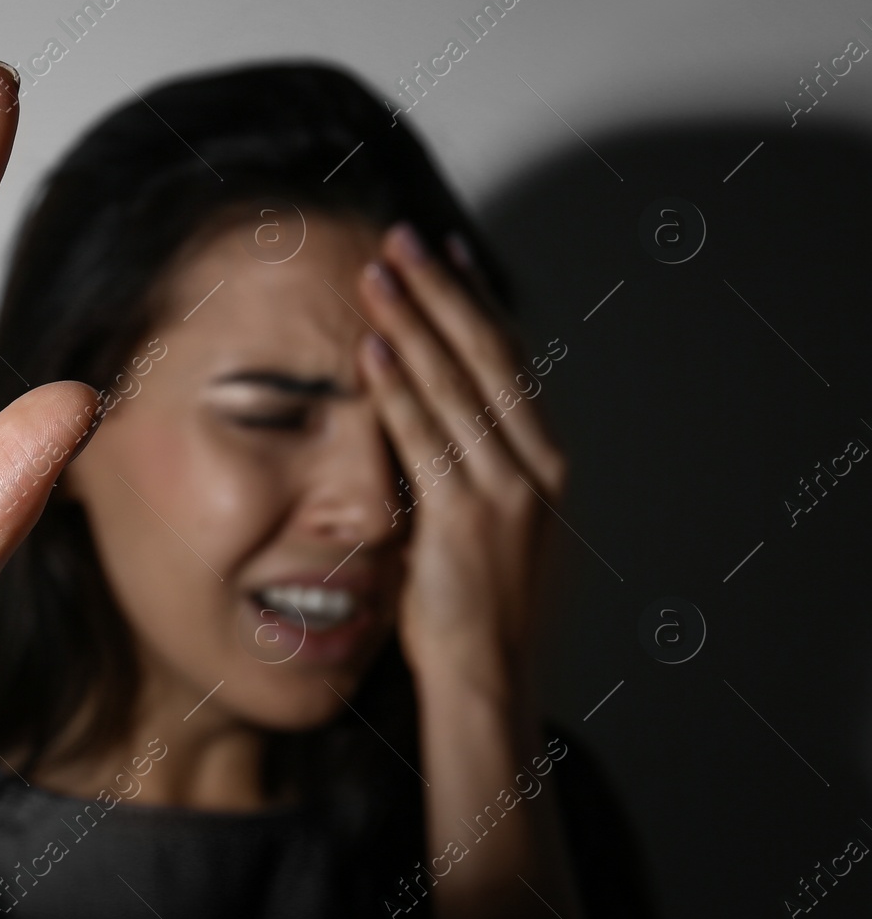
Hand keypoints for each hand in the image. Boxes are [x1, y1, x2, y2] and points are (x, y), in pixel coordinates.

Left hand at [355, 224, 567, 692]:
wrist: (490, 680)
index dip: (476, 301)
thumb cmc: (479, 609)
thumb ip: (471, 467)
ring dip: (413, 322)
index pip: (510, 359)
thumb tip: (433, 418)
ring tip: (376, 273)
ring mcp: (506, 490)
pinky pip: (425, 439)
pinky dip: (398, 390)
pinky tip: (373, 348)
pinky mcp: (466, 518)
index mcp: (545, 461)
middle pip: (487, 355)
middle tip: (402, 238)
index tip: (447, 254)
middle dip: (441, 290)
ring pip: (455, 385)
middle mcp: (536, 466)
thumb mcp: (492, 525)